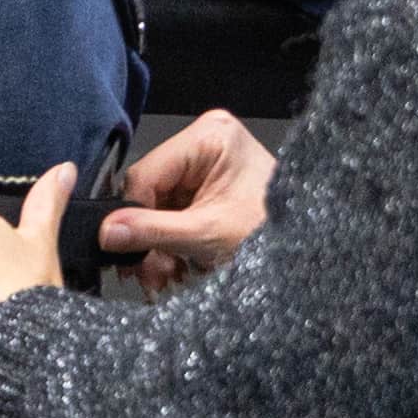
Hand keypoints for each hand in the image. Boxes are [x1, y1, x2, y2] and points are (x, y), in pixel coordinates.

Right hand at [95, 109, 275, 294]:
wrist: (311, 253)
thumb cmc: (274, 231)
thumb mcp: (207, 234)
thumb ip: (153, 231)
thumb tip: (106, 231)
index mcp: (210, 137)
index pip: (148, 172)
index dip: (131, 214)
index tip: (121, 249)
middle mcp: (207, 142)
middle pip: (152, 191)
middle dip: (147, 237)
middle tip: (142, 274)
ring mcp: (208, 165)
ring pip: (160, 207)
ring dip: (157, 247)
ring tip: (160, 280)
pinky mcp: (210, 188)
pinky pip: (175, 214)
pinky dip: (172, 244)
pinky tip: (173, 269)